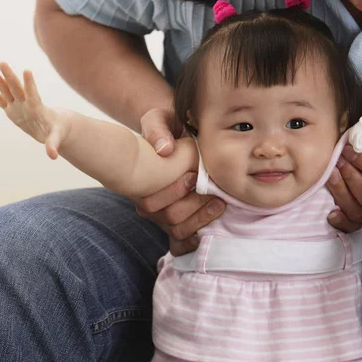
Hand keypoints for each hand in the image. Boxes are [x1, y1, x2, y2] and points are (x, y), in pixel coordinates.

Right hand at [0, 62, 68, 159]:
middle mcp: (26, 104)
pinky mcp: (12, 110)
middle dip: (10, 77)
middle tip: (3, 63)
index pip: (33, 94)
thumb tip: (53, 156)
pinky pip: (2, 101)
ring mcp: (18, 106)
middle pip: (17, 89)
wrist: (54, 125)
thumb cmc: (57, 129)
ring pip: (8, 91)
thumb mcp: (56, 137)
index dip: (30, 84)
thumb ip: (53, 144)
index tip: (27, 71)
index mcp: (38, 108)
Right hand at [137, 107, 225, 255]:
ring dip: (200, 220)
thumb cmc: (164, 127)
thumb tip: (164, 149)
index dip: (174, 191)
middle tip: (217, 196)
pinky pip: (178, 243)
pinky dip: (191, 242)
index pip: (153, 199)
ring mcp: (159, 214)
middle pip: (169, 218)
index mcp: (142, 180)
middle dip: (195, 207)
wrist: (172, 135)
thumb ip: (157, 129)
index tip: (193, 177)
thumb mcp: (158, 119)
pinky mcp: (172, 222)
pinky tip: (205, 234)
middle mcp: (147, 201)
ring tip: (219, 206)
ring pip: (176, 230)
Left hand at [326, 143, 361, 231]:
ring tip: (330, 174)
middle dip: (351, 174)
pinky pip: (350, 226)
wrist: (354, 180)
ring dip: (342, 191)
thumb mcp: (360, 158)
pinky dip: (341, 221)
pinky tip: (332, 214)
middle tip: (338, 160)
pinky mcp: (355, 224)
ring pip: (356, 210)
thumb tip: (357, 140)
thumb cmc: (356, 166)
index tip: (348, 149)